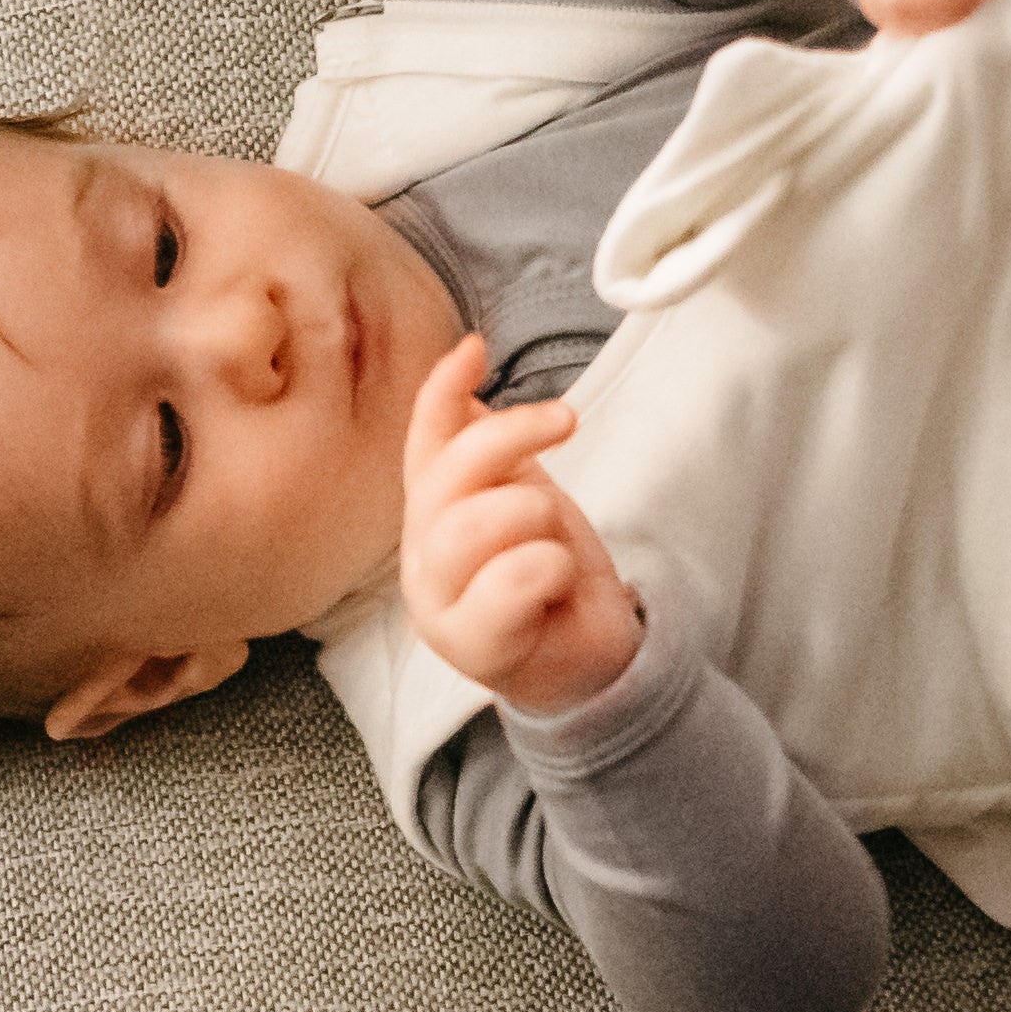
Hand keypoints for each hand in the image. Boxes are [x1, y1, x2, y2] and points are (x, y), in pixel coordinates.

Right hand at [401, 338, 643, 713]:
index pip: (422, 444)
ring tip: (554, 545)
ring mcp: (438, 605)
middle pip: (447, 477)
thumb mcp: (528, 496)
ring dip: (536, 517)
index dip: (440, 392)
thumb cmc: (553, 579)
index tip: (475, 348)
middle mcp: (420, 558)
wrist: (590, 663)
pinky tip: (555, 588)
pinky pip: (513, 578)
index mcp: (429, 516)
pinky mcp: (471, 647)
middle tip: (567, 422)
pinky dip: (551, 569)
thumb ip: (490, 451)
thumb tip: (465, 384)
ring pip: (476, 525)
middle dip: (514, 437)